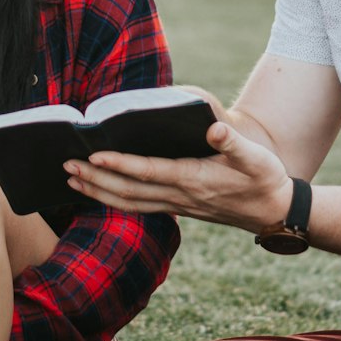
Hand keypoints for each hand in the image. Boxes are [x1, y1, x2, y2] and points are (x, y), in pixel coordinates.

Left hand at [65, 121, 294, 233]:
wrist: (274, 211)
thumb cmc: (264, 179)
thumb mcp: (255, 158)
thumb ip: (233, 143)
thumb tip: (214, 128)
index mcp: (195, 180)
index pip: (149, 173)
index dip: (120, 165)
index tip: (94, 156)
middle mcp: (180, 197)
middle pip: (129, 191)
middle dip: (96, 180)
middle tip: (66, 166)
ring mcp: (177, 205)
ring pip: (129, 204)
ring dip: (98, 192)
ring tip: (71, 180)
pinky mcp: (177, 208)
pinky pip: (138, 207)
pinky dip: (113, 201)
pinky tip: (98, 192)